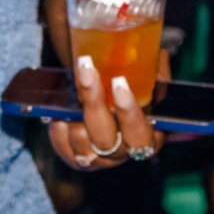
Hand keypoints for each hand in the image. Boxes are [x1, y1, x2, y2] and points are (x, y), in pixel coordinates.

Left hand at [47, 54, 161, 172]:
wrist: (108, 102)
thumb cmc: (132, 91)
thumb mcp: (150, 82)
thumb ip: (154, 73)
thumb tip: (152, 54)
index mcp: (147, 139)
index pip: (141, 134)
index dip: (130, 113)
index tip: (119, 84)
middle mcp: (122, 154)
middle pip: (106, 138)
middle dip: (94, 102)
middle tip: (87, 71)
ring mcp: (97, 159)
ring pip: (81, 141)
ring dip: (75, 112)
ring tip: (76, 87)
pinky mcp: (75, 158)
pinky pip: (62, 143)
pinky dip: (59, 124)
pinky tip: (62, 109)